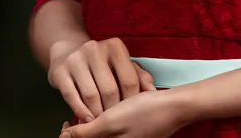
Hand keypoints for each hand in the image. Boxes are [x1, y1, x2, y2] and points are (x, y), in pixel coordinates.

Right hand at [47, 37, 156, 122]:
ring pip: (91, 95)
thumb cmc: (102, 64)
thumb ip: (139, 76)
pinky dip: (81, 111)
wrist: (68, 53)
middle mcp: (94, 49)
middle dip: (113, 110)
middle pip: (110, 89)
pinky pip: (72, 96)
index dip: (131, 100)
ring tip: (102, 122)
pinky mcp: (60, 71)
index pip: (129, 79)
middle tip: (116, 121)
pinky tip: (87, 119)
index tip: (131, 112)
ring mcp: (75, 59)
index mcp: (114, 46)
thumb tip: (152, 92)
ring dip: (97, 114)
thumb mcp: (122, 64)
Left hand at [58, 89, 185, 137]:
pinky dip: (110, 119)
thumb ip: (86, 133)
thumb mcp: (112, 121)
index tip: (65, 122)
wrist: (175, 107)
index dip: (70, 135)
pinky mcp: (133, 134)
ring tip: (100, 108)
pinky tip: (114, 107)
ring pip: (102, 133)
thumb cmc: (145, 113)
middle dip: (85, 127)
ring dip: (96, 123)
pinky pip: (114, 130)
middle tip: (83, 113)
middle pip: (93, 137)